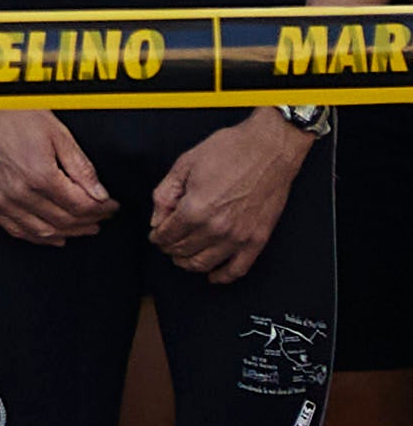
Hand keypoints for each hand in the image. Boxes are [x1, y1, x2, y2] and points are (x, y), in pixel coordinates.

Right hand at [0, 107, 113, 248]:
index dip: (101, 209)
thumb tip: (100, 194)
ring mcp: (1, 200)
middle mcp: (19, 192)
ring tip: (84, 227)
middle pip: (64, 221)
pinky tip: (53, 235)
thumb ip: (81, 168)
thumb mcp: (58, 135)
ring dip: (68, 233)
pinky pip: (16, 230)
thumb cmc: (16, 114)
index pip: (80, 205)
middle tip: (102, 217)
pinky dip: (38, 237)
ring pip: (42, 231)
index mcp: (39, 175)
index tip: (111, 206)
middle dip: (89, 221)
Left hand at [151, 108, 306, 284]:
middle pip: (182, 251)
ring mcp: (239, 237)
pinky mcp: (258, 239)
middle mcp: (216, 228)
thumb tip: (157, 218)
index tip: (156, 235)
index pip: (166, 235)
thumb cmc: (231, 150)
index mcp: (195, 208)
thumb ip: (165, 194)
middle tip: (168, 243)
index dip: (157, 236)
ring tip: (183, 256)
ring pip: (204, 264)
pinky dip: (222, 277)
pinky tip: (213, 275)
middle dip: (170, 248)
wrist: (269, 148)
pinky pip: (237, 269)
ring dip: (188, 263)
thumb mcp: (185, 164)